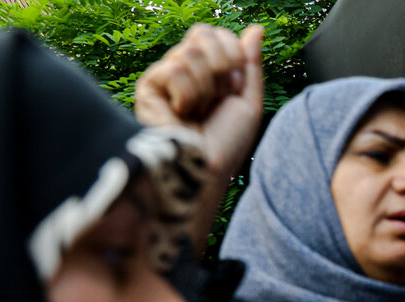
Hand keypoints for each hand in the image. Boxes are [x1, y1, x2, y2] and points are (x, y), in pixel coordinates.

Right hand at [136, 24, 264, 182]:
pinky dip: (188, 95)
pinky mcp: (148, 86)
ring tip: (199, 113)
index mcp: (207, 71)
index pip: (217, 34)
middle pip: (203, 35)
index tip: (234, 91)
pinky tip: (181, 114)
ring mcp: (165, 77)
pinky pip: (174, 68)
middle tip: (217, 102)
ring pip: (190, 52)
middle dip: (221, 70)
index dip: (233, 57)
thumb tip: (256, 29)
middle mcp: (184, 69)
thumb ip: (251, 64)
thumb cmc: (227, 144)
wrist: (206, 170)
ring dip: (205, 89)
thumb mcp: (249, 102)